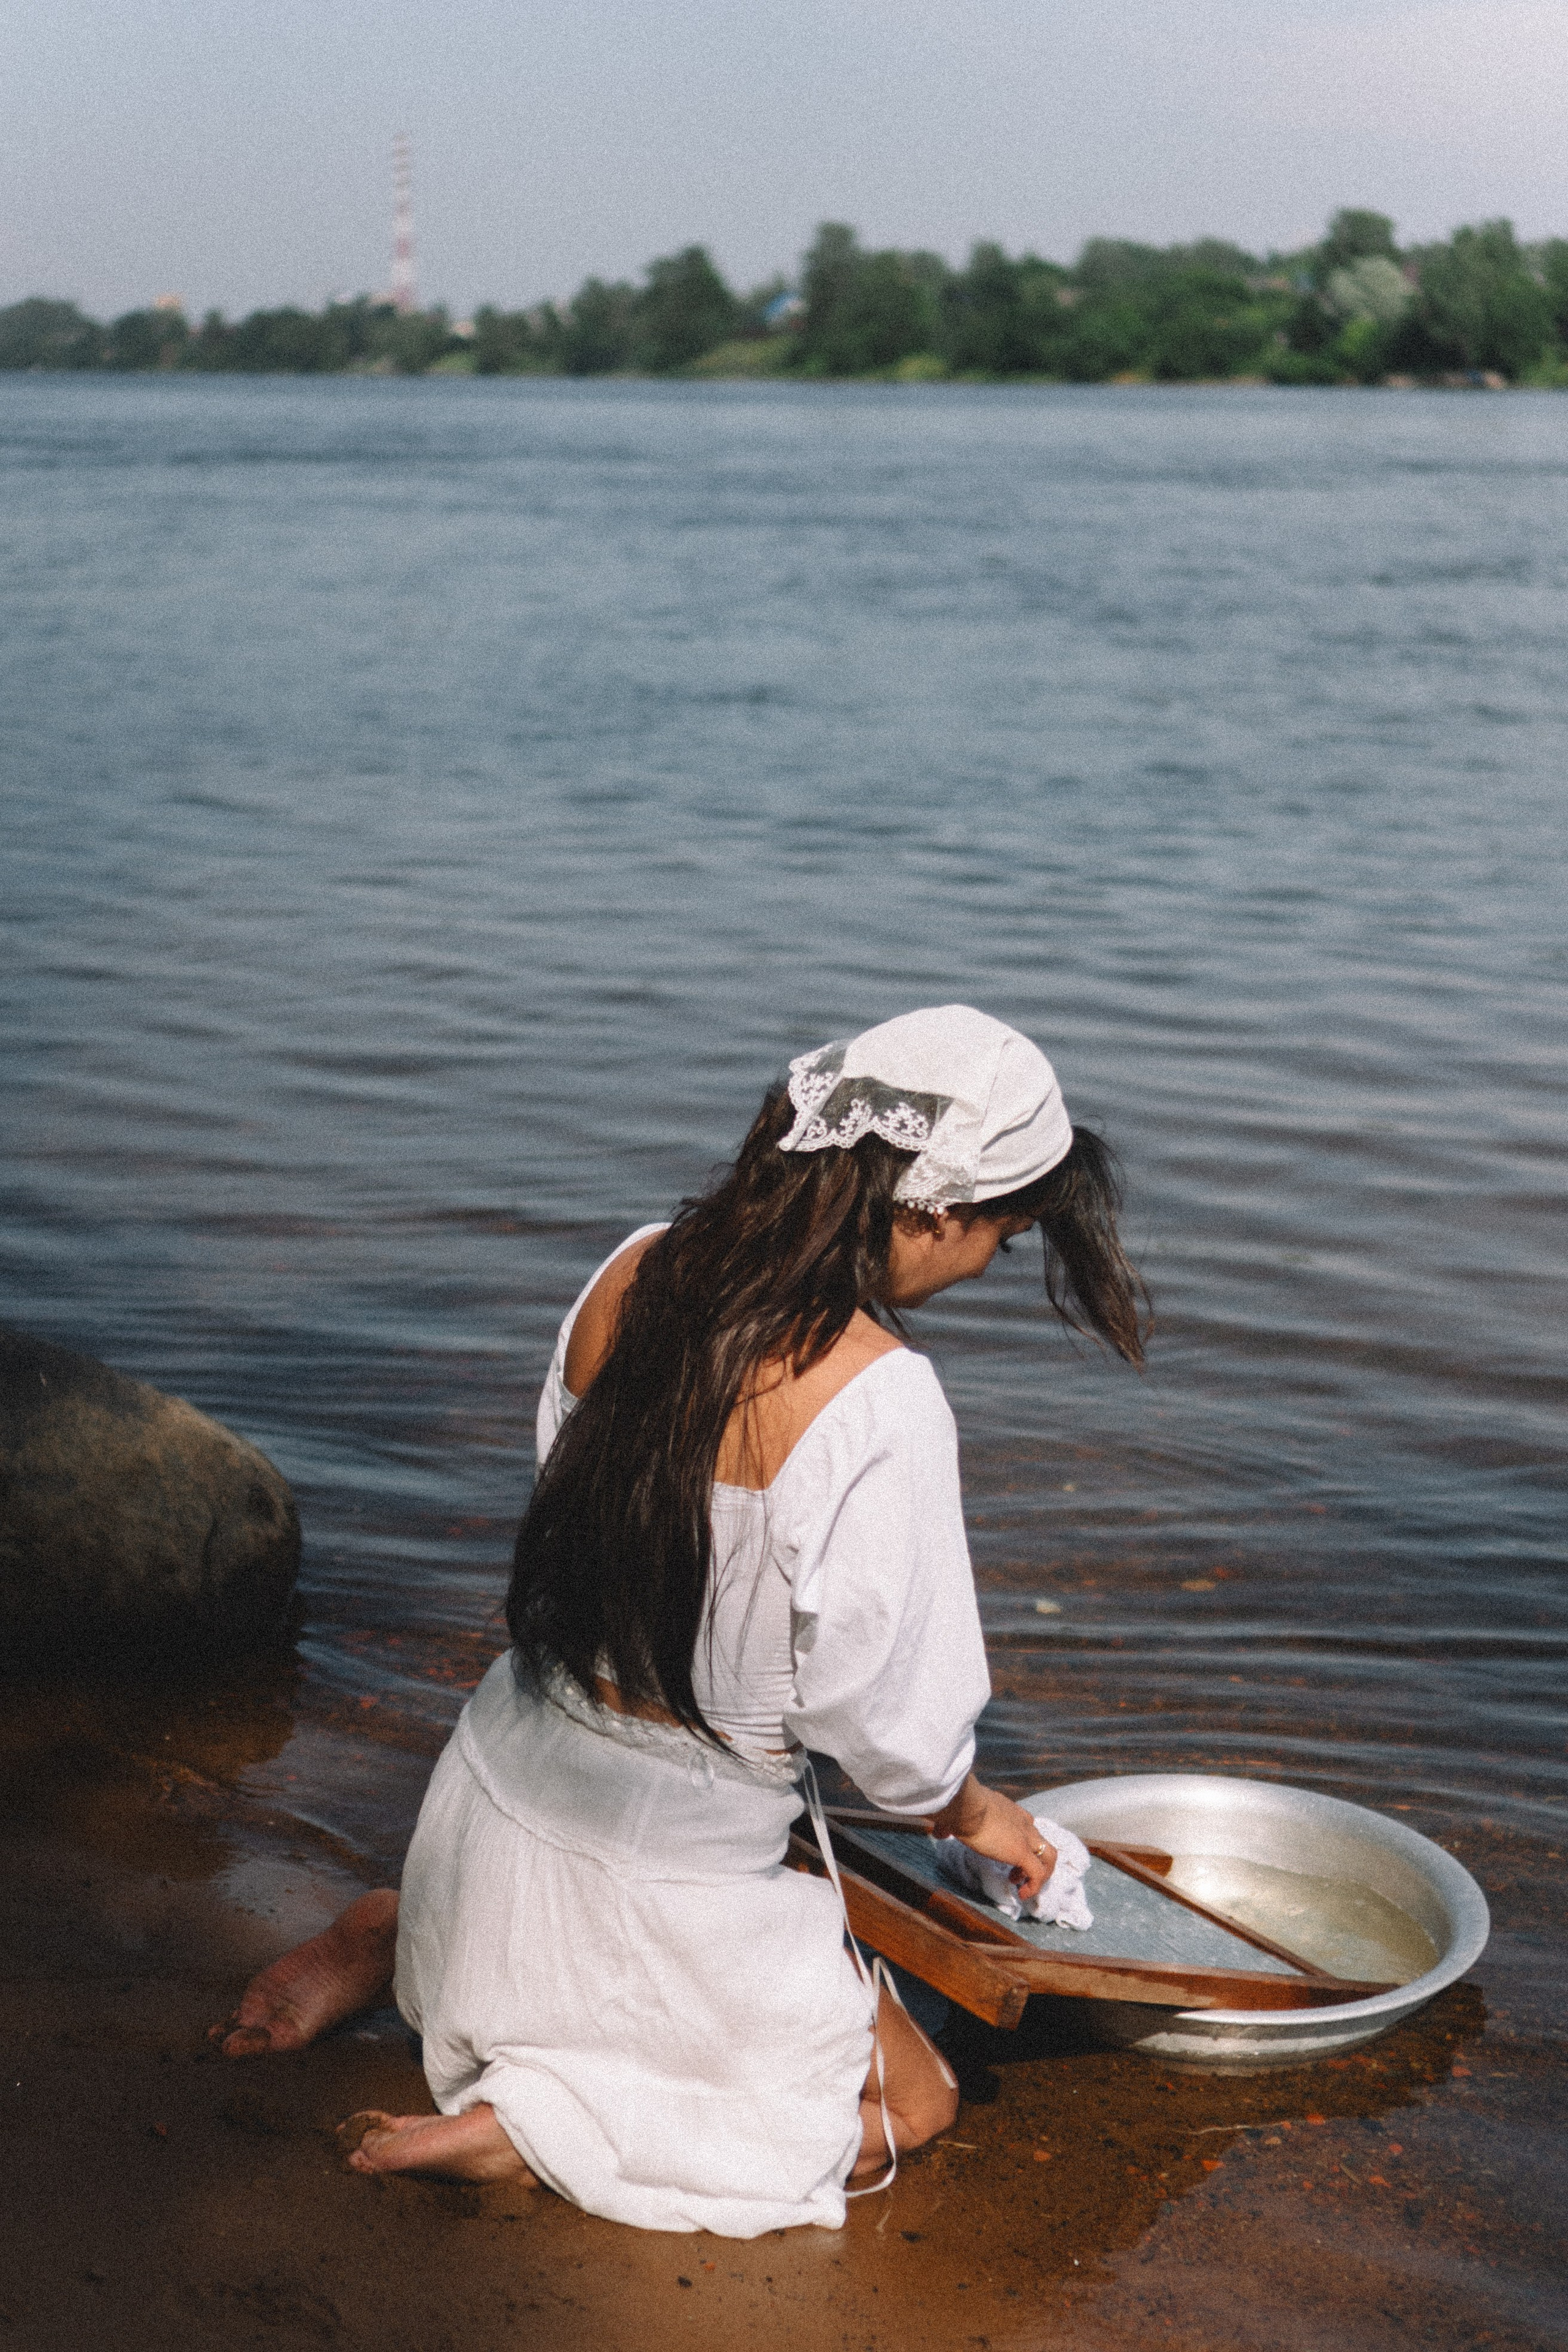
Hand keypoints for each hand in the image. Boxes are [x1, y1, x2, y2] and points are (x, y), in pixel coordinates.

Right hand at [931, 1774, 1056, 1902]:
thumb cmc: (959, 1808)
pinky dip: (1034, 1887)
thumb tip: (938, 1831)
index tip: (1006, 1855)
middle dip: (1033, 1860)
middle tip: (1014, 1874)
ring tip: (1019, 1885)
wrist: (966, 1806)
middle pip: (1041, 1842)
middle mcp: (1022, 1822)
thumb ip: (949, 1825)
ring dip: (1039, 1874)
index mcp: (1009, 1811)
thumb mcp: (957, 1816)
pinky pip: (1039, 1874)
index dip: (1022, 1841)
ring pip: (1049, 1857)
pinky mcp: (1023, 1853)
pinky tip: (1021, 1894)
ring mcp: (1025, 1838)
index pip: (1027, 1824)